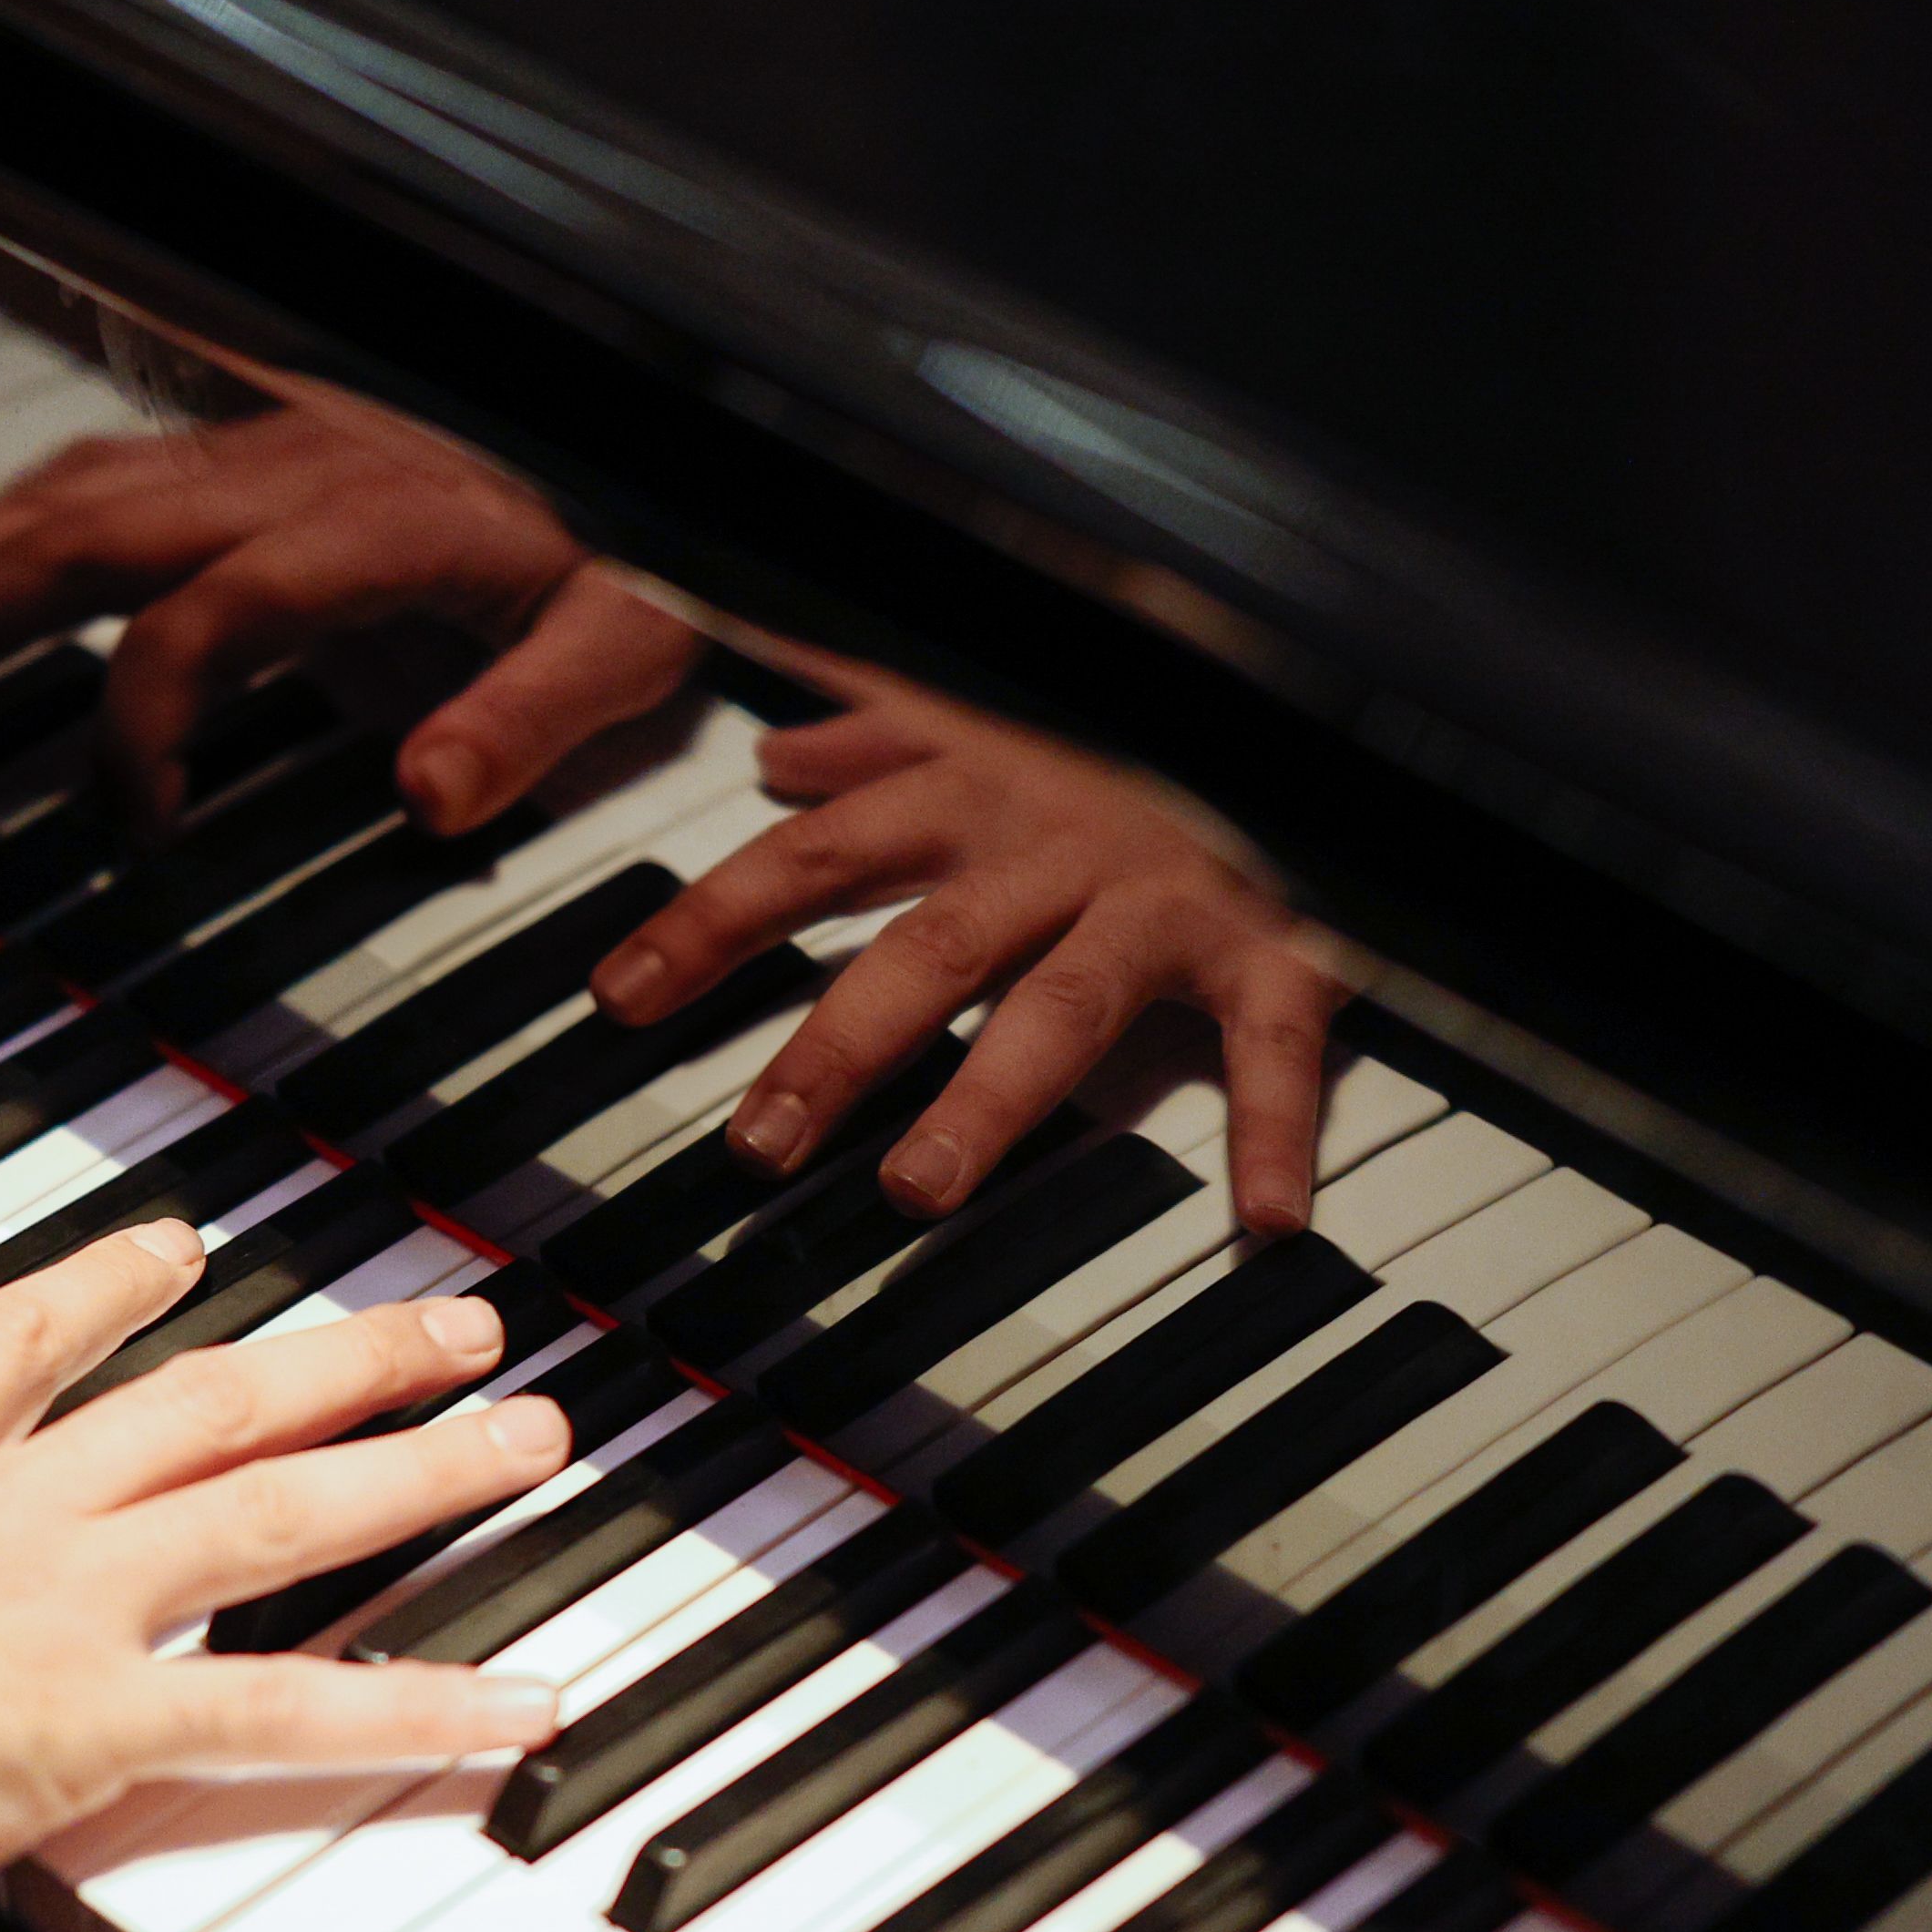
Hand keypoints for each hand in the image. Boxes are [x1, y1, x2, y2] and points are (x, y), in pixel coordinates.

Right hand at [0, 405, 699, 832]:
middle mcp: (292, 464)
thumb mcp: (635, 642)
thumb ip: (533, 718)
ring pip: (56, 493)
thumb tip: (427, 800)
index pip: (199, 618)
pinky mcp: (253, 441)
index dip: (141, 728)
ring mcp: (259, 443)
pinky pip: (91, 473)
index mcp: (374, 522)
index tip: (138, 835)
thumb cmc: (652, 553)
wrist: (667, 442)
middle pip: (74, 532)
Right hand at [0, 1230, 573, 1907]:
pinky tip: (524, 1706)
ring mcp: (60, 1606)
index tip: (179, 1252)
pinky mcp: (98, 1719)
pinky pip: (296, 1714)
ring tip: (533, 1436)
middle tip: (453, 1326)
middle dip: (343, 1356)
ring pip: (282, 1509)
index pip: (11, 1344)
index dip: (107, 1288)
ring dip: (422, 1470)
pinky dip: (423, 1709)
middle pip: (205, 1401)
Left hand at [590, 684, 1348, 1229]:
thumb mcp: (994, 719)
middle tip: (760, 1144)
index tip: (621, 997)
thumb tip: (773, 753)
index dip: (715, 921)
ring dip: (989, 1099)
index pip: (816, 856)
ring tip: (919, 1190)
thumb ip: (881, 732)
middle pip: (927, 948)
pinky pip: (1270, 1042)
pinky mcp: (1274, 950)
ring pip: (1065, 1005)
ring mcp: (1163, 902)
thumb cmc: (1133, 744)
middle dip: (838, 1046)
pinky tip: (1263, 1217)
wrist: (1310, 714)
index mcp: (977, 795)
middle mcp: (1057, 848)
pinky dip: (1273, 1128)